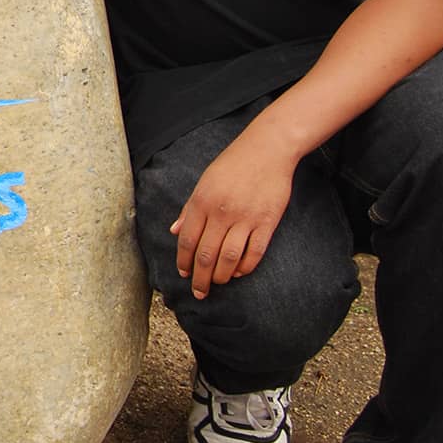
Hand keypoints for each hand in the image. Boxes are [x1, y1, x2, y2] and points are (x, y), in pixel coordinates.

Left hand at [171, 127, 297, 297]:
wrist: (266, 150)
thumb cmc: (232, 164)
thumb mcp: (204, 181)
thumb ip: (190, 208)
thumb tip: (175, 231)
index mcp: (202, 200)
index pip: (187, 239)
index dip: (183, 261)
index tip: (182, 275)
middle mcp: (221, 212)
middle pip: (206, 254)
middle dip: (200, 278)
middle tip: (199, 292)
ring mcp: (245, 218)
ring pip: (228, 259)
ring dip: (221, 277)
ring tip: (217, 284)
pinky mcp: (267, 223)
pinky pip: (254, 254)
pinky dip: (244, 268)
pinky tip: (238, 273)